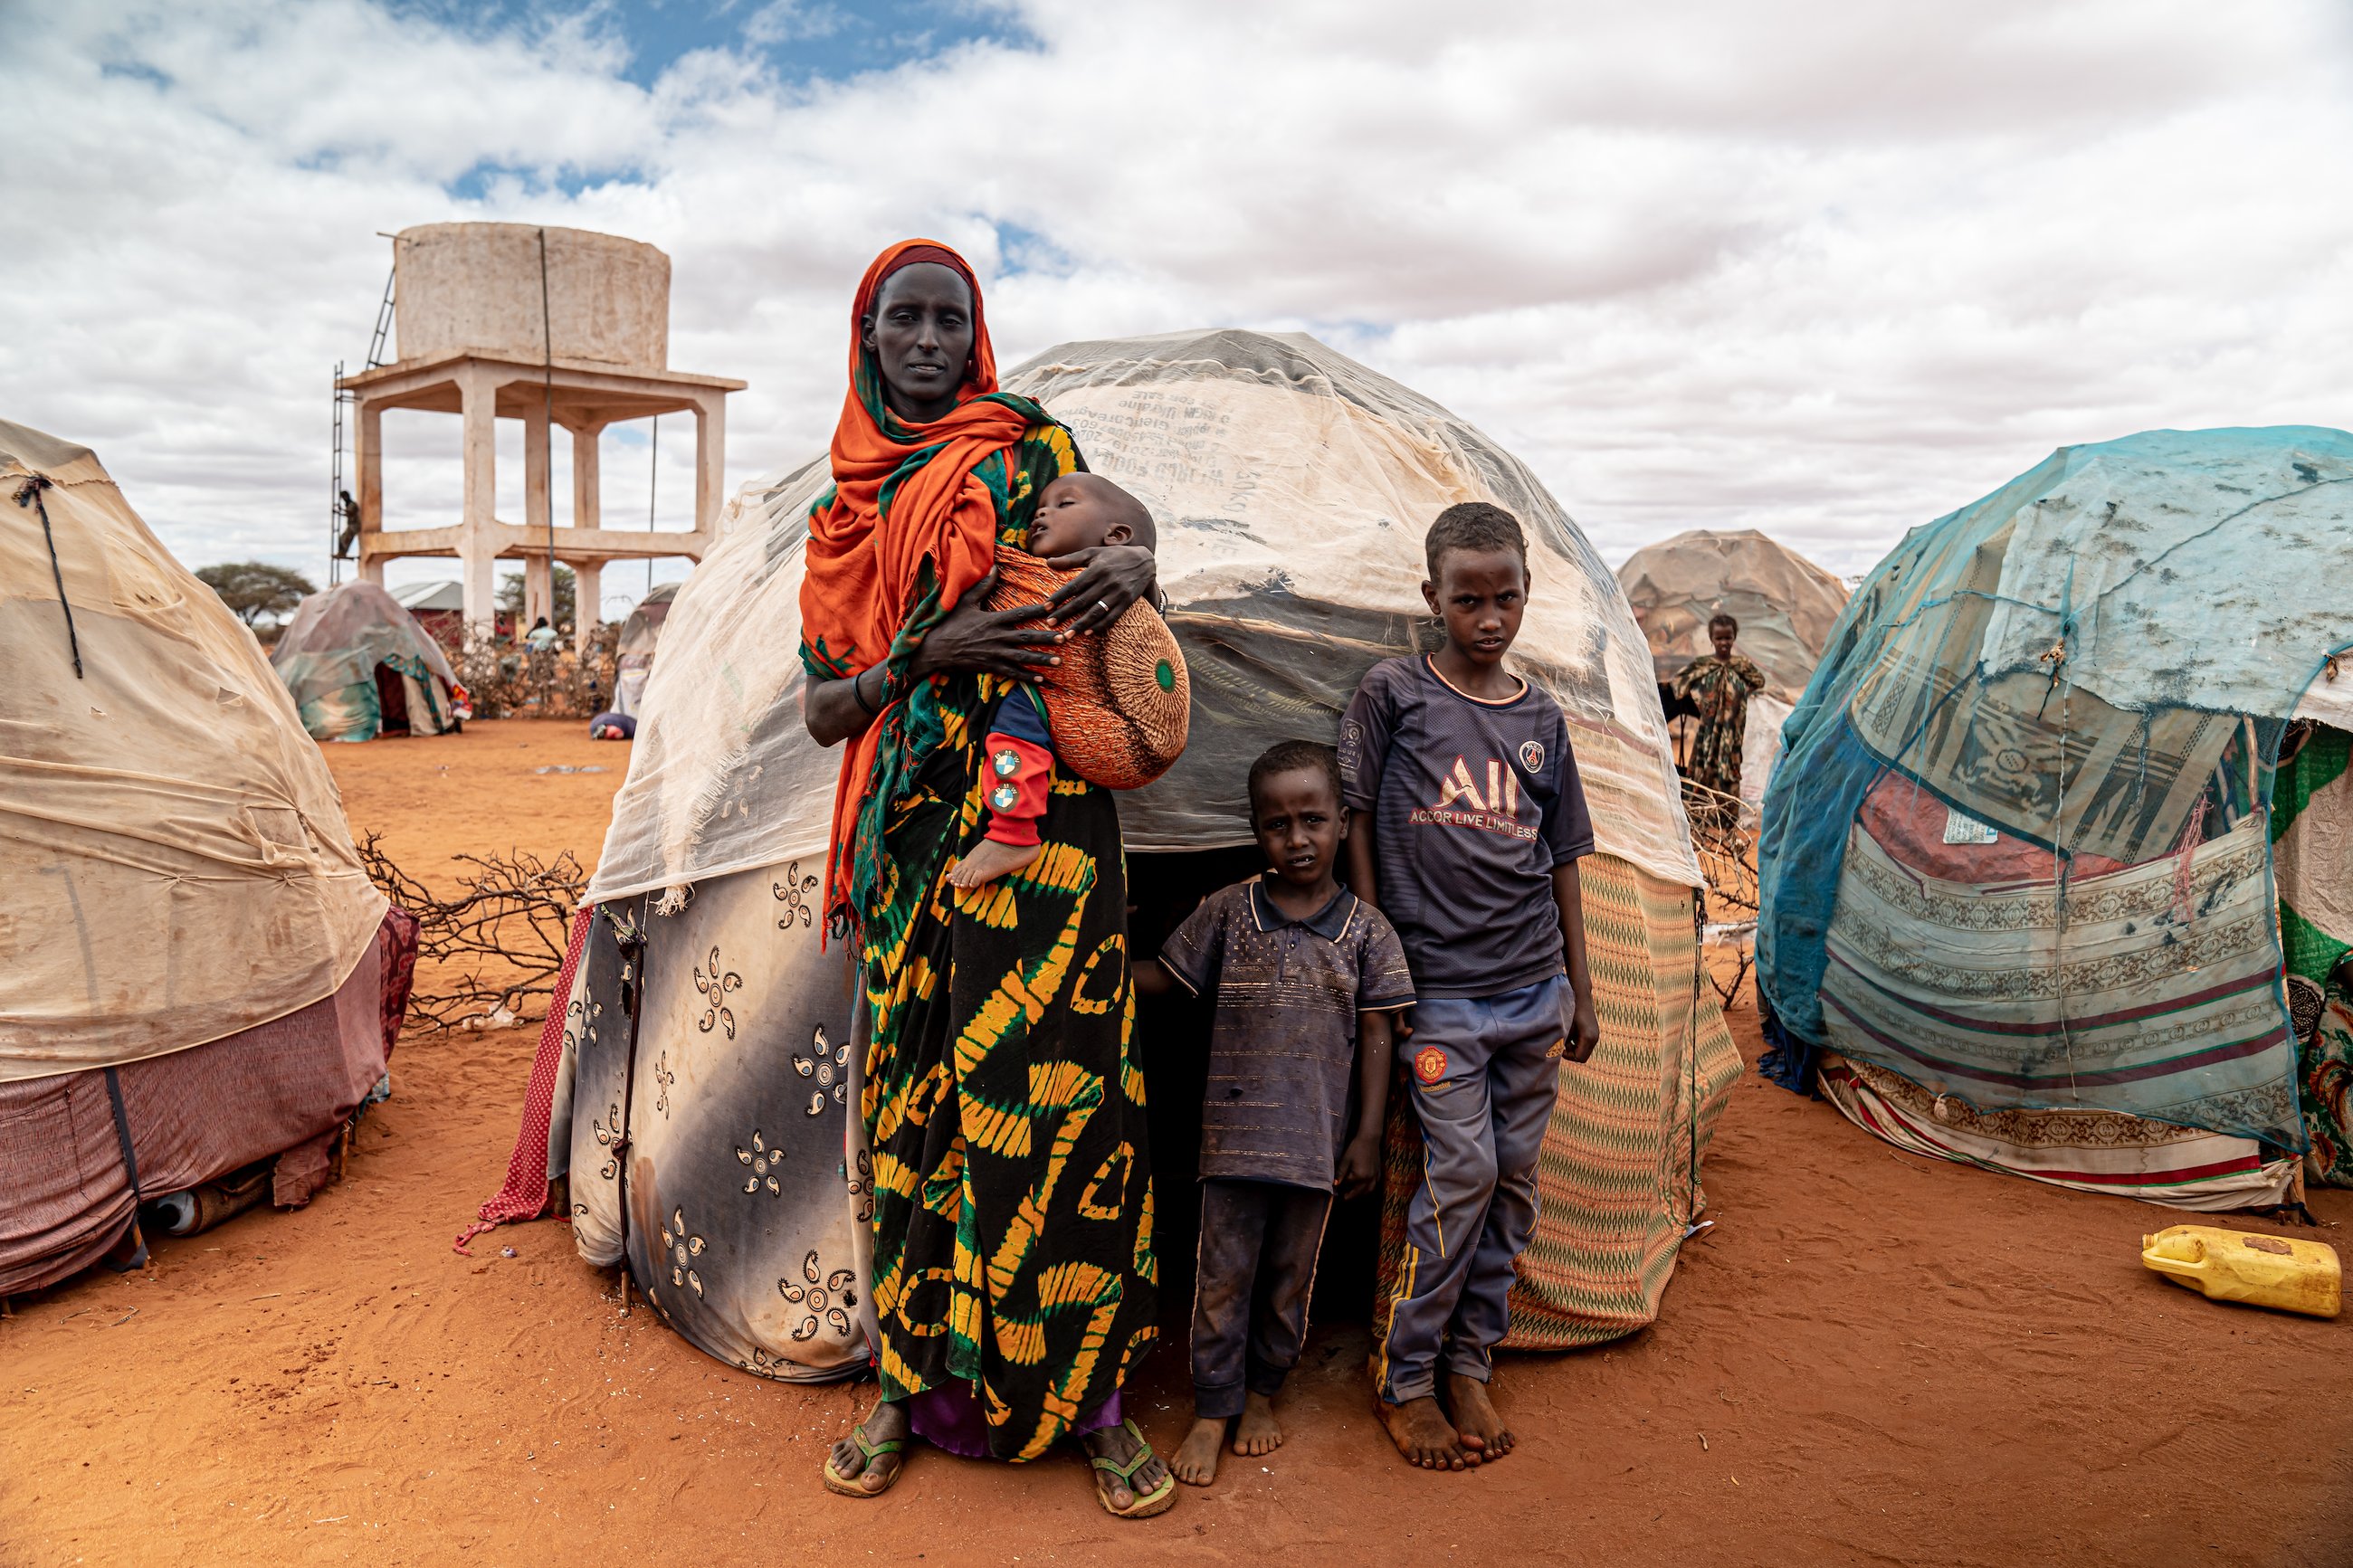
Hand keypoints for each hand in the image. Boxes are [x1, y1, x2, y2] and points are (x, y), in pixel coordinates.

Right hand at [908, 569, 1065, 681]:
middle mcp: (996, 637)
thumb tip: (995, 567)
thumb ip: (983, 586)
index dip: (1036, 610)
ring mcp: (994, 654)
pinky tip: (1041, 679)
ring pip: (1022, 657)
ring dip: (1041, 659)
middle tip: (1064, 637)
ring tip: (1059, 661)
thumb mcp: (965, 602)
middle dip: (1046, 638)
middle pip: (1026, 637)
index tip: (1052, 607)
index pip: (1019, 614)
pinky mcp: (990, 667)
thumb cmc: (950, 624)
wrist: (934, 650)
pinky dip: (1026, 677)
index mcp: (993, 620)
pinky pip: (1011, 673)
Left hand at [1042, 543, 1156, 635]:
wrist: (1144, 561)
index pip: (1073, 586)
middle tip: (1049, 624)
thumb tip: (1048, 563)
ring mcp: (1118, 593)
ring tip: (1066, 635)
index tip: (1045, 608)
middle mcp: (1107, 582)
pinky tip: (1087, 633)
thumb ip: (1070, 559)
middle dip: (1064, 614)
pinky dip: (1099, 626)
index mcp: (1096, 569)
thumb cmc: (1113, 556)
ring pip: (1095, 612)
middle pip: (1082, 601)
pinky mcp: (1127, 602)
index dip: (1058, 597)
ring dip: (1080, 625)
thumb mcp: (1092, 553)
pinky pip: (1112, 617)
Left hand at [1337, 1134, 1381, 1199]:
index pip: (1348, 1185)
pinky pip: (1375, 1183)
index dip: (1341, 1187)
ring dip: (1361, 1194)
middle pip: (1359, 1191)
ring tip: (1355, 1194)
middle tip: (1344, 1198)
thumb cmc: (1356, 1148)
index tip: (1336, 1190)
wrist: (1369, 1139)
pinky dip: (1370, 1187)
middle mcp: (1368, 1179)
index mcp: (1359, 1176)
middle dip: (1351, 1195)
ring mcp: (1375, 1176)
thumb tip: (1335, 1184)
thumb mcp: (1345, 1160)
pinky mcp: (1378, 1171)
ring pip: (1369, 1190)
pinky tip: (1366, 1186)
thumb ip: (1340, 1173)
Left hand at [1564, 998, 1599, 1063]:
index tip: (1561, 1047)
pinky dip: (1578, 1044)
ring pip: (1584, 1051)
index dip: (1569, 1056)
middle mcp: (1595, 1038)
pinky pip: (1586, 1045)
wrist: (1580, 996)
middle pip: (1583, 1057)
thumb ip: (1563, 1040)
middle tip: (1562, 1045)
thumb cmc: (1570, 1010)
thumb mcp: (1565, 1026)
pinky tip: (1571, 1034)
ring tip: (1566, 1039)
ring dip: (1574, 1049)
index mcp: (1588, 1038)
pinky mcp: (1594, 1032)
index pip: (1580, 1058)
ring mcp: (1596, 1035)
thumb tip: (1558, 1051)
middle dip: (1572, 1053)